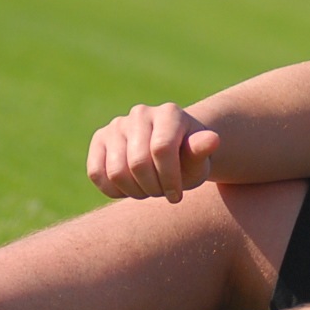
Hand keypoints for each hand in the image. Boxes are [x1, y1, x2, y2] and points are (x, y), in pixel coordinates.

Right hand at [86, 103, 221, 201]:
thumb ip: (202, 150)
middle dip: (153, 188)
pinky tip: (131, 189)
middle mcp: (140, 114)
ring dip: (134, 192)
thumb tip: (212, 139)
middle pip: (138, 163)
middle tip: (162, 193)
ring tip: (149, 190)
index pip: (162, 149)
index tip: (177, 196)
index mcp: (169, 113)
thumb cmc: (188, 159)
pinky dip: (113, 190)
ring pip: (116, 171)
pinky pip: (97, 173)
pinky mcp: (99, 140)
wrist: (171, 154)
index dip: (169, 179)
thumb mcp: (200, 159)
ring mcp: (116, 125)